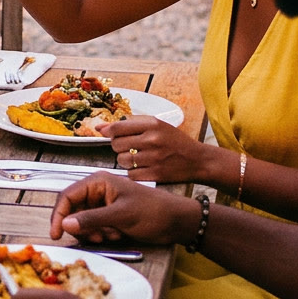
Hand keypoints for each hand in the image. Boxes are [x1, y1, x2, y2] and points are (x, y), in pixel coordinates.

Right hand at [50, 172, 200, 247]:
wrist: (175, 221)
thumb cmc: (151, 212)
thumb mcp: (120, 216)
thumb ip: (91, 219)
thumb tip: (65, 225)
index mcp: (97, 182)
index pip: (67, 196)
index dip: (59, 215)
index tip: (55, 235)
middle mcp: (97, 191)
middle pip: (73, 210)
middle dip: (81, 227)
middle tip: (95, 238)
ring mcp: (103, 204)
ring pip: (83, 221)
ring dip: (93, 232)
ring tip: (111, 235)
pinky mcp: (109, 216)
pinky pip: (94, 227)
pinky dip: (101, 234)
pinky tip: (117, 235)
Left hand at [98, 114, 224, 186]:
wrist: (198, 160)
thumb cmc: (175, 141)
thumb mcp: (157, 125)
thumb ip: (129, 124)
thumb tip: (100, 127)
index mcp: (152, 124)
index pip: (117, 128)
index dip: (109, 132)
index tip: (110, 135)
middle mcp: (152, 140)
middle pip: (116, 145)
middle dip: (119, 147)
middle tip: (129, 147)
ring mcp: (154, 158)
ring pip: (122, 160)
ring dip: (126, 161)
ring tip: (137, 158)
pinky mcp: (156, 174)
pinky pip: (131, 174)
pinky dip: (133, 173)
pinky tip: (143, 168)